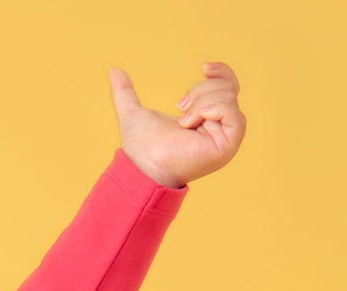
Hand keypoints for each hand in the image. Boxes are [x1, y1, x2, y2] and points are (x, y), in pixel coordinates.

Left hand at [107, 61, 246, 188]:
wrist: (142, 168)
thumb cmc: (140, 149)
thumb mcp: (133, 113)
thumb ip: (125, 92)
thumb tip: (113, 70)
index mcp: (206, 121)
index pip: (229, 87)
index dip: (221, 72)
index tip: (203, 67)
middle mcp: (220, 129)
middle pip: (228, 88)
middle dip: (200, 90)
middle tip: (180, 109)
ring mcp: (227, 139)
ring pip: (229, 97)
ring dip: (201, 102)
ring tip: (182, 121)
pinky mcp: (228, 146)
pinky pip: (234, 113)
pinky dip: (212, 109)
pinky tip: (191, 123)